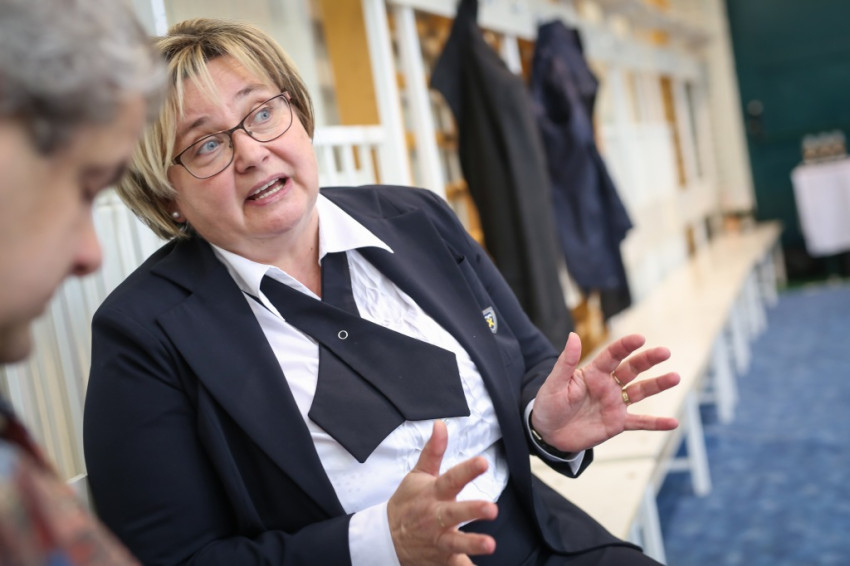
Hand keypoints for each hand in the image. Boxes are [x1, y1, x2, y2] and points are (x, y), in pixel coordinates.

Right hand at [388, 420, 497, 565]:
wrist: (386, 539)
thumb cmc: (407, 503)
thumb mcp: (417, 475)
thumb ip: (433, 451)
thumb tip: (441, 424)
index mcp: (432, 494)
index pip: (451, 478)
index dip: (467, 470)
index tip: (483, 462)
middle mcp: (435, 517)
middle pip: (454, 513)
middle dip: (472, 510)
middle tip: (492, 508)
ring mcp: (438, 540)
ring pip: (456, 543)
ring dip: (472, 544)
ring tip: (491, 545)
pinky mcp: (442, 559)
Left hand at [531, 332, 679, 452]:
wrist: (548, 433)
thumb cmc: (548, 405)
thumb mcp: (554, 384)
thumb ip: (566, 362)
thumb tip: (573, 335)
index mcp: (593, 373)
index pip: (612, 356)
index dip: (625, 346)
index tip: (640, 338)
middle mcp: (607, 385)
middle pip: (631, 369)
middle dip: (648, 360)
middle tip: (665, 352)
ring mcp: (614, 404)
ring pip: (640, 391)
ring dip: (657, 385)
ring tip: (675, 377)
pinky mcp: (617, 423)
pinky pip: (639, 422)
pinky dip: (656, 423)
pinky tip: (673, 423)